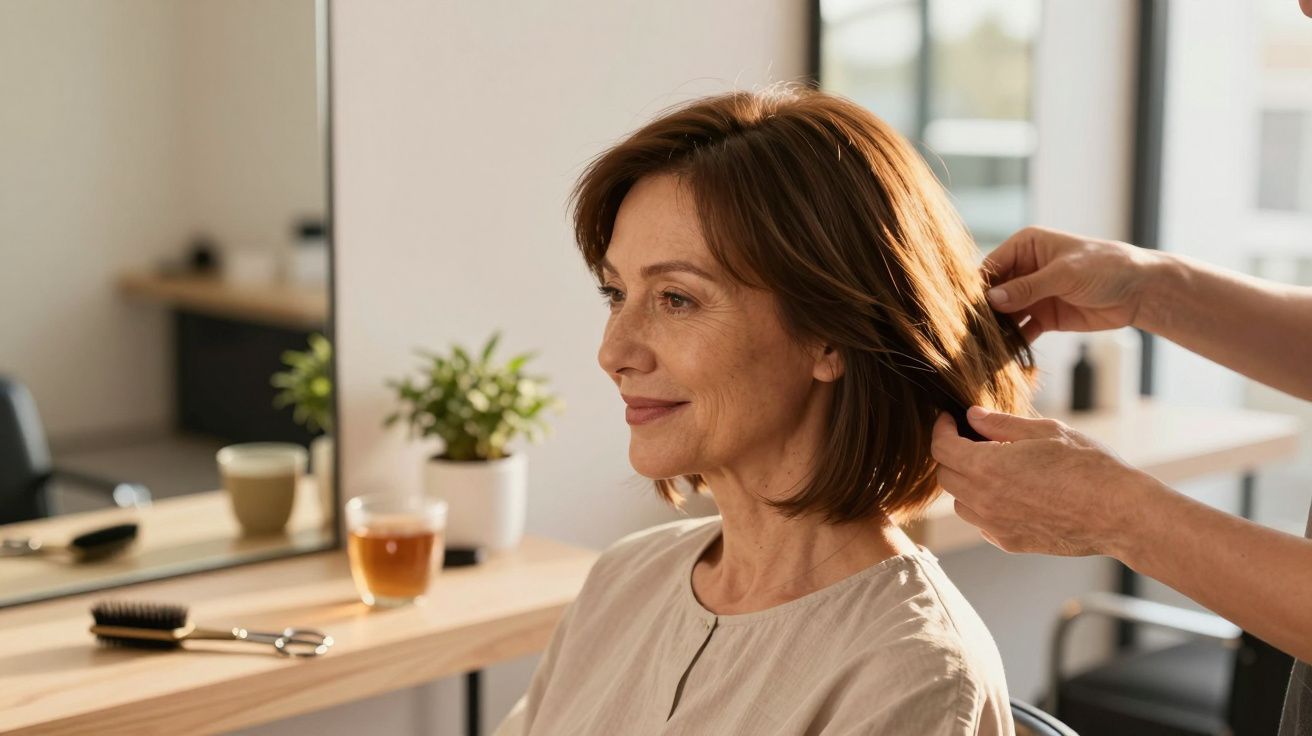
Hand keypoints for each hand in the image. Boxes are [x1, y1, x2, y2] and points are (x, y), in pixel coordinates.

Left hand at [929, 406, 1155, 556]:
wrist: (1120, 513)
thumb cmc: (1089, 466)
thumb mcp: (1045, 432)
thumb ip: (1001, 424)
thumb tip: (972, 416)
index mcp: (987, 467)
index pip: (942, 448)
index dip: (942, 429)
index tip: (949, 420)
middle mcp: (984, 500)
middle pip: (945, 476)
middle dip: (952, 455)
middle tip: (971, 440)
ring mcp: (995, 526)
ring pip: (960, 503)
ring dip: (966, 483)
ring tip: (993, 467)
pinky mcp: (1010, 543)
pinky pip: (982, 522)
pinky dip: (985, 506)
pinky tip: (1011, 493)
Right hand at [984, 226, 1160, 341]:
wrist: (1139, 291)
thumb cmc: (1105, 267)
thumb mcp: (1064, 274)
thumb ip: (1028, 287)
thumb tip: (992, 300)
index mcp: (1025, 246)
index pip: (991, 267)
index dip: (979, 288)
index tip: (967, 309)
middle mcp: (1024, 269)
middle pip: (994, 293)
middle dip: (984, 312)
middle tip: (971, 333)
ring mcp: (1033, 294)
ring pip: (1004, 314)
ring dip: (997, 329)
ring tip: (983, 347)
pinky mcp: (1043, 317)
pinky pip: (1021, 331)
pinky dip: (1013, 342)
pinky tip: (1004, 355)